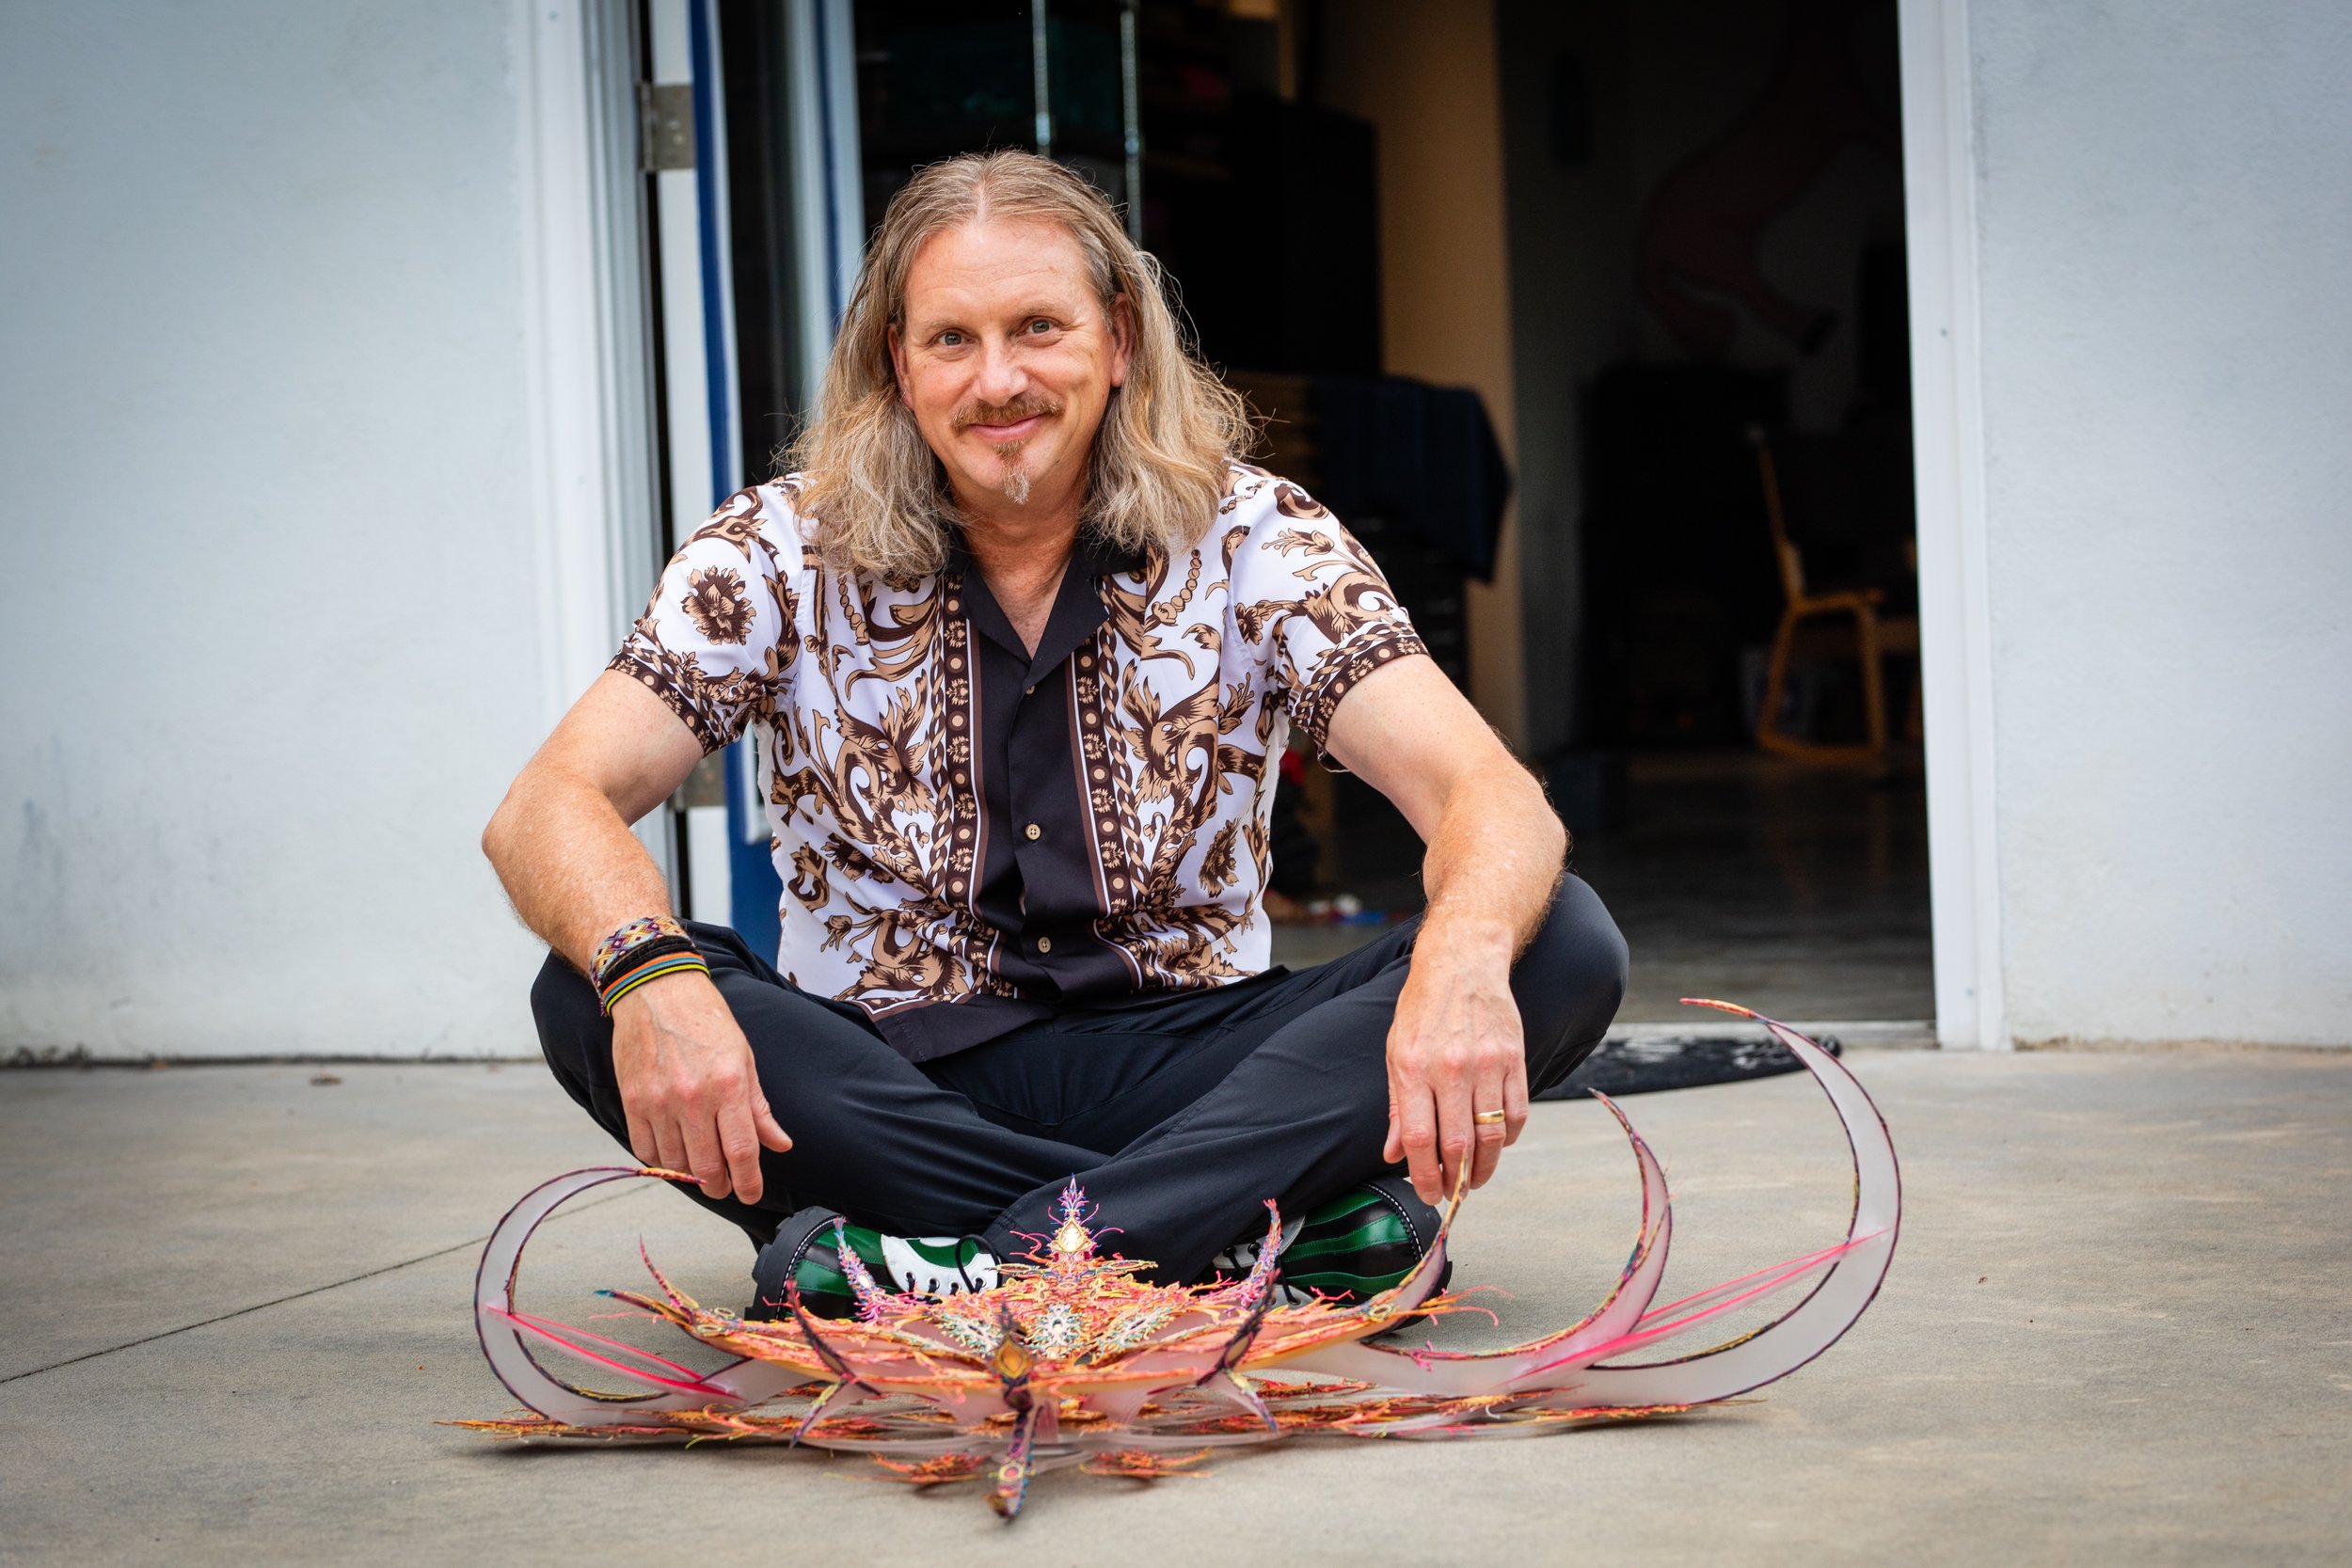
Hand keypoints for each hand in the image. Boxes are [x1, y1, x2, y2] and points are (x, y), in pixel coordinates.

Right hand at [609, 969, 791, 1202]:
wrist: (656, 991)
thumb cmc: (707, 1022)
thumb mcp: (745, 1059)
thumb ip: (759, 1108)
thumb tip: (780, 1144)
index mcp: (729, 1086)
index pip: (741, 1152)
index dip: (749, 1182)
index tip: (752, 1194)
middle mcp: (693, 1098)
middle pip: (707, 1167)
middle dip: (720, 1186)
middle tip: (725, 1186)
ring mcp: (659, 1102)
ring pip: (676, 1164)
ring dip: (690, 1175)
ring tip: (700, 1169)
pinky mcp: (632, 1101)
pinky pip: (646, 1150)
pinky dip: (661, 1161)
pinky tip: (673, 1154)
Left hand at [1381, 924, 1528, 1205]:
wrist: (1463, 964)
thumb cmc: (1424, 1009)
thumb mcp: (1396, 1052)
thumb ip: (1398, 1107)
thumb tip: (1394, 1154)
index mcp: (1414, 1068)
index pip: (1420, 1138)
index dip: (1424, 1175)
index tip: (1428, 1194)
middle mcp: (1451, 1068)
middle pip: (1458, 1144)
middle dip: (1455, 1181)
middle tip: (1452, 1194)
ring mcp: (1487, 1064)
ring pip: (1491, 1136)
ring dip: (1484, 1168)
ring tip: (1474, 1180)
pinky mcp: (1515, 1059)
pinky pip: (1516, 1114)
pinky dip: (1507, 1139)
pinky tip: (1495, 1144)